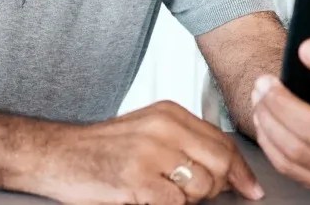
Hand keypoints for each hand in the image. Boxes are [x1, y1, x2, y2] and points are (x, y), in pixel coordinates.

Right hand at [43, 101, 264, 203]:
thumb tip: (230, 170)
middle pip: (219, 164)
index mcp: (170, 112)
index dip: (240, 170)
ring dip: (187, 200)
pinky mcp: (137, 178)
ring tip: (161, 193)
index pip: (222, 142)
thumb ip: (186, 143)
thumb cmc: (104, 150)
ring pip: (201, 187)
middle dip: (217, 188)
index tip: (251, 189)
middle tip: (196, 195)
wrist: (58, 154)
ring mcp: (150, 152)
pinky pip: (175, 204)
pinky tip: (146, 198)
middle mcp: (164, 126)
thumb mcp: (149, 132)